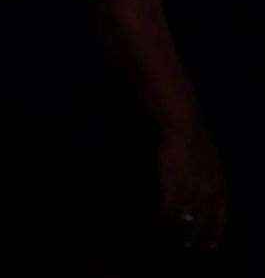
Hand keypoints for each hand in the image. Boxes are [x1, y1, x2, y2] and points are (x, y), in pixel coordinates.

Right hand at [158, 120, 227, 249]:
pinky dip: (163, 222)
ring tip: (171, 241)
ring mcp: (190, 195)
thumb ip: (213, 185)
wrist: (185, 134)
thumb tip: (210, 197)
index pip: (221, 220)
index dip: (216, 235)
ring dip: (177, 233)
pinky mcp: (172, 190)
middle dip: (193, 238)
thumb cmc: (198, 145)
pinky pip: (168, 213)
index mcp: (220, 191)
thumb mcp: (215, 168)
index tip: (210, 247)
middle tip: (186, 247)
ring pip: (184, 222)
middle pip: (201, 224)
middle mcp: (207, 197)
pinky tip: (160, 227)